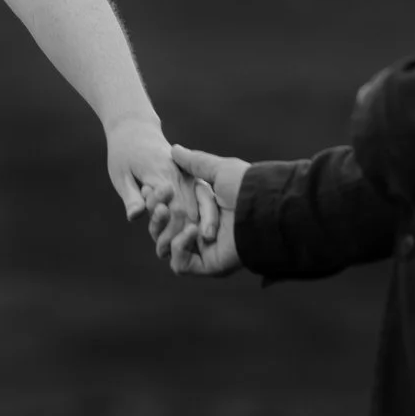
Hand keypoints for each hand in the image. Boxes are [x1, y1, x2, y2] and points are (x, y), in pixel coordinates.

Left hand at [106, 114, 209, 238]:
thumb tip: (135, 217)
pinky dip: (201, 214)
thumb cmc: (123, 152)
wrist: (135, 127)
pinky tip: (198, 232)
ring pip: (199, 204)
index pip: (173, 208)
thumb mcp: (120, 174)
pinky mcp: (191, 175)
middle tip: (171, 254)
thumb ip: (131, 196)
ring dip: (195, 227)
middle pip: (189, 210)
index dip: (171, 230)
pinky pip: (201, 196)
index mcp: (160, 174)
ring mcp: (187, 174)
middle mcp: (178, 174)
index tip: (164, 249)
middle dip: (183, 235)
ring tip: (182, 247)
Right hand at [156, 144, 246, 276]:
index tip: (151, 190)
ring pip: (167, 247)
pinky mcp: (207, 265)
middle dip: (157, 216)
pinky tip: (192, 231)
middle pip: (163, 230)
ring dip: (164, 230)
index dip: (157, 202)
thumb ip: (196, 162)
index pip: (168, 211)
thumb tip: (175, 149)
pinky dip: (180, 247)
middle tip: (159, 204)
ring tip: (170, 213)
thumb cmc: (246, 187)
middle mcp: (200, 231)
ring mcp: (203, 250)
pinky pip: (180, 264)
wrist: (263, 208)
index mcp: (202, 211)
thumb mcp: (219, 169)